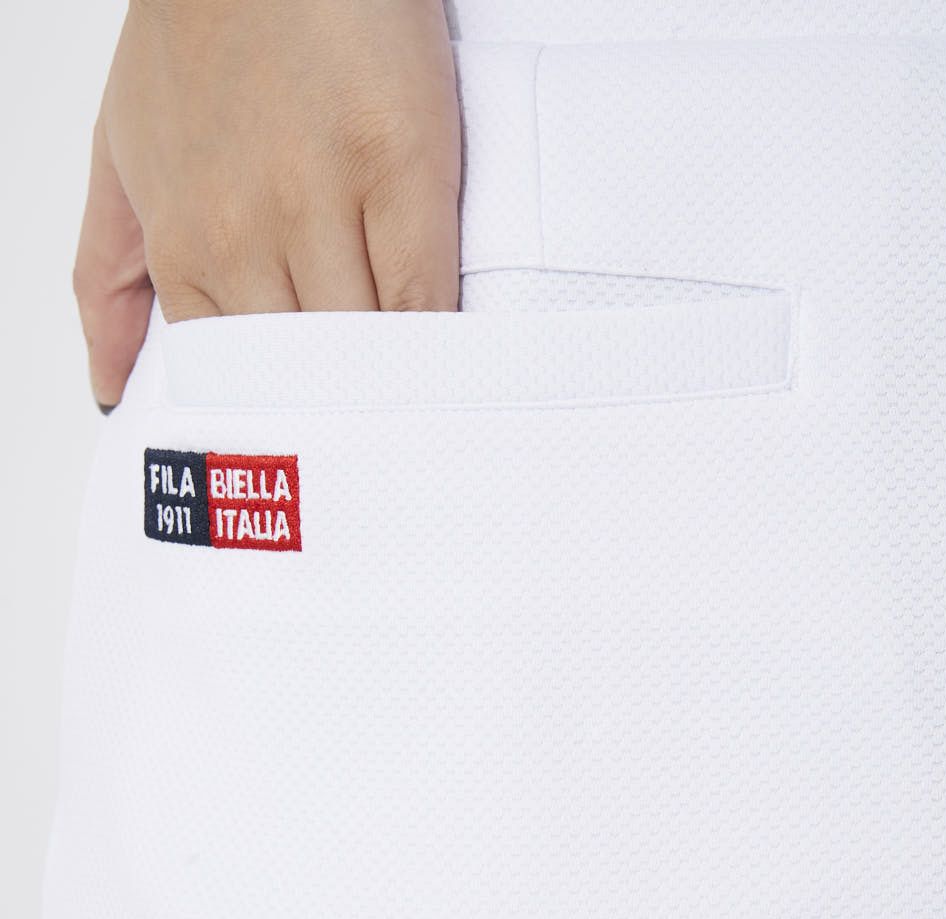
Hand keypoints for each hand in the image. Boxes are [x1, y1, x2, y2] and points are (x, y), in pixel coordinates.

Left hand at [74, 0, 460, 409]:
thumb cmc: (202, 38)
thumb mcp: (118, 159)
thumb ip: (106, 276)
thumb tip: (107, 387)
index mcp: (186, 244)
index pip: (237, 377)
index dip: (278, 417)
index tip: (304, 448)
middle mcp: (249, 233)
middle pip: (303, 372)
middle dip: (334, 413)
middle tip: (363, 453)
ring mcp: (328, 202)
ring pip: (362, 345)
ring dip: (388, 387)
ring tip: (410, 415)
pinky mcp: (403, 168)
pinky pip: (423, 295)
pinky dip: (433, 341)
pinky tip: (442, 363)